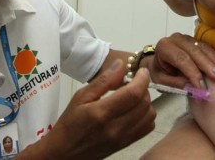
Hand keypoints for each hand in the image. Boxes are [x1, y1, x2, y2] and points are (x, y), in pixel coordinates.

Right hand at [20, 59, 154, 159]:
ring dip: (146, 102)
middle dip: (144, 88)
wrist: (64, 153)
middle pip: (144, 103)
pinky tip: (135, 110)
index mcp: (101, 113)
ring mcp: (122, 138)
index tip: (141, 72)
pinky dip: (146, 115)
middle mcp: (115, 128)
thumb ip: (103, 80)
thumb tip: (121, 64)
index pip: (133, 94)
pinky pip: (147, 128)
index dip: (142, 79)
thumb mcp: (80, 97)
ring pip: (149, 116)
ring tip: (134, 96)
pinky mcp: (126, 144)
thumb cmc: (70, 123)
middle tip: (134, 82)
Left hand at [145, 32, 214, 88]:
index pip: (181, 59)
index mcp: (164, 47)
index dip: (193, 73)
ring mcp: (187, 38)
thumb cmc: (159, 72)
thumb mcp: (162, 81)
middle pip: (194, 52)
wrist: (158, 62)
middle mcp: (176, 39)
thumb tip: (194, 88)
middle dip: (208, 66)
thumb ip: (176, 83)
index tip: (202, 87)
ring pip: (203, 48)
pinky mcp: (196, 40)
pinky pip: (208, 48)